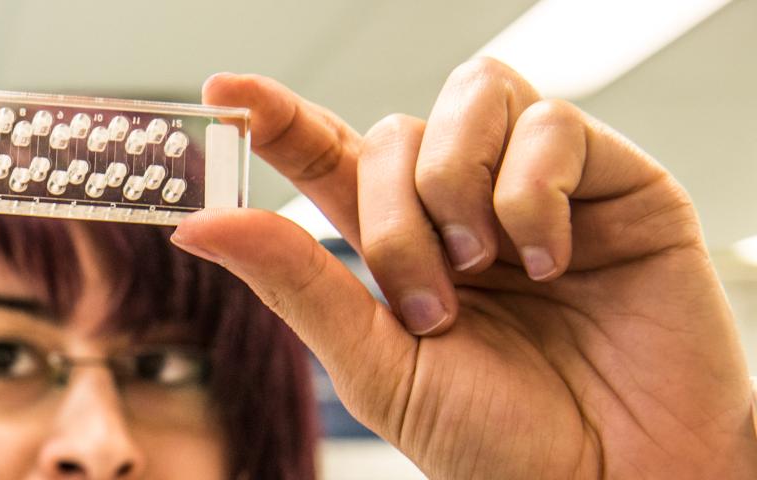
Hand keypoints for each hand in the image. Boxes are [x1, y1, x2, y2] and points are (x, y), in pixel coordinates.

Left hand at [171, 59, 756, 477]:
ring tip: (488, 269)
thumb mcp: (377, 367)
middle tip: (432, 304)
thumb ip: (295, 283)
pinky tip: (553, 261)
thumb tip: (197, 224)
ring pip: (469, 100)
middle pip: (395, 135)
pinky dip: (534, 189)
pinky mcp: (616, 180)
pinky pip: (552, 123)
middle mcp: (465, 208)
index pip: (329, 156)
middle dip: (394, 217)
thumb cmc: (503, 443)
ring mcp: (539, 188)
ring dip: (457, 185)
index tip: (223, 93)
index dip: (277, 119)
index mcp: (401, 249)